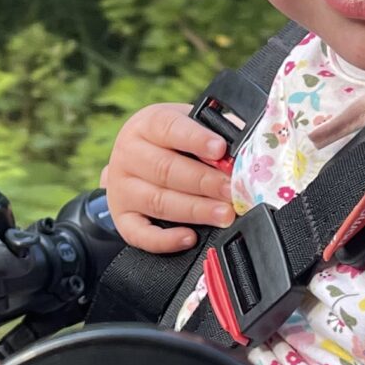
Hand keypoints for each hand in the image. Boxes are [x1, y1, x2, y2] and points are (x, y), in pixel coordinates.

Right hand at [100, 102, 236, 251]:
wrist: (134, 161)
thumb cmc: (171, 143)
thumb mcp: (190, 125)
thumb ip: (214, 132)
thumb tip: (243, 147)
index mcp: (146, 125)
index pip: (169, 128)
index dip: (196, 139)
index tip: (220, 149)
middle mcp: (128, 155)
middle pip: (165, 169)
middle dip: (204, 182)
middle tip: (232, 191)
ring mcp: (121, 188)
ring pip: (158, 202)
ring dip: (195, 210)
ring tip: (224, 214)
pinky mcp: (122, 217)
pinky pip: (140, 234)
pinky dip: (165, 240)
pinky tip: (190, 238)